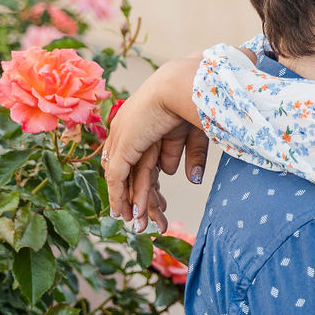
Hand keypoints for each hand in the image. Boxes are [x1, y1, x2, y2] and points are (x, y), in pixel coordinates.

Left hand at [101, 55, 205, 226]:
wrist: (184, 87)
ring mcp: (125, 139)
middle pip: (136, 172)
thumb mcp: (196, 133)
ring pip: (128, 178)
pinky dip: (121, 197)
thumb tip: (192, 179)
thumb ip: (193, 155)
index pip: (146, 160)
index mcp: (151, 125)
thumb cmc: (196, 101)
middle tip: (150, 223)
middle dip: (144, 199)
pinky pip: (118, 178)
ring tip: (140, 227)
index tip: (161, 205)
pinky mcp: (122, 147)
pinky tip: (126, 215)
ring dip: (135, 204)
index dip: (151, 184)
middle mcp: (133, 132)